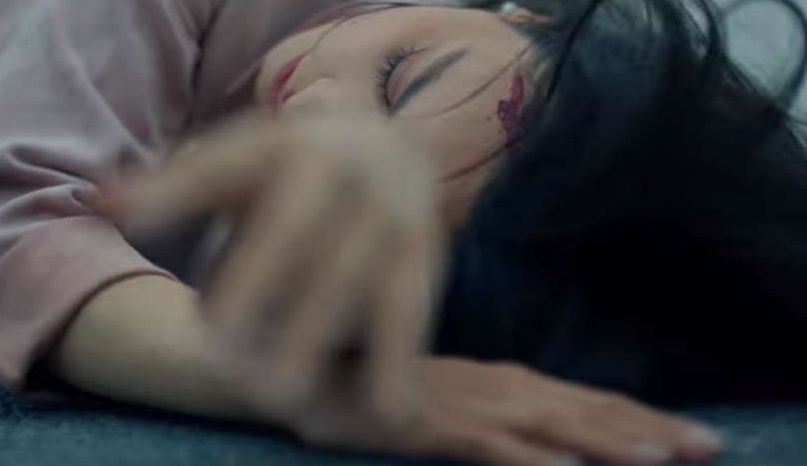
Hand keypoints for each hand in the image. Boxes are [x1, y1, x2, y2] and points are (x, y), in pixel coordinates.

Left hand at [105, 111, 443, 425]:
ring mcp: (390, 216)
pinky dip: (400, 359)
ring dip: (328, 340)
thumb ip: (175, 185)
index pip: (227, 172)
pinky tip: (388, 412)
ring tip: (293, 406)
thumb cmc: (299, 164)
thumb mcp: (240, 159)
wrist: (395, 146)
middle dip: (258, 299)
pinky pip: (412, 310)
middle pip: (300, 238)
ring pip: (359, 278)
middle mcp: (345, 175)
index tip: (139, 239)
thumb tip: (100, 203)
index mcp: (286, 145)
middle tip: (224, 369)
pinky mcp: (425, 256)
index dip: (181, 201)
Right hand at [295, 358, 723, 465]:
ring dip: (607, 441)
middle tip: (708, 445)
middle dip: (649, 429)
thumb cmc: (392, 390)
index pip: (588, 400)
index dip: (643, 417)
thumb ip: (502, 414)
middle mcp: (499, 387)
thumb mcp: (456, 400)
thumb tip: (551, 436)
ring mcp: (469, 406)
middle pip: (585, 409)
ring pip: (551, 425)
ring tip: (660, 458)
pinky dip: (532, 460)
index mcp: (507, 381)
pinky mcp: (435, 426)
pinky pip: (491, 447)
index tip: (691, 435)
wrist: (322, 375)